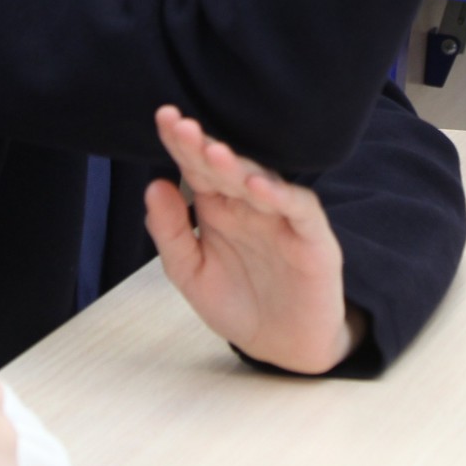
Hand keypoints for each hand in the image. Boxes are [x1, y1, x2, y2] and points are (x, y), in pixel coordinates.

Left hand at [143, 105, 359, 374]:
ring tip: (213, 152)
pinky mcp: (312, 236)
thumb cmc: (236, 302)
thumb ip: (169, 233)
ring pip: (260, 180)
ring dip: (237, 166)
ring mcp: (281, 216)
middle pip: (225, 166)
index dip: (180, 142)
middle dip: (203, 146)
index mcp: (217, 205)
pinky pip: (297, 208)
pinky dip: (280, 195)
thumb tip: (153, 184)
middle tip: (182, 126)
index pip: (197, 166)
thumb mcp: (191, 273)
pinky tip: (257, 187)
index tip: (163, 118)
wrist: (282, 347)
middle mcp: (248, 203)